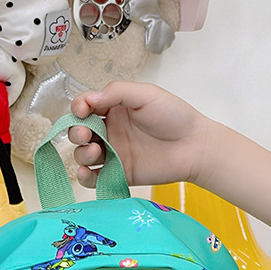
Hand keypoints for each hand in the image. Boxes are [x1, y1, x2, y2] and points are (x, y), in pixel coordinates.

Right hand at [68, 81, 210, 188]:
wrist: (194, 147)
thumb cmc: (175, 116)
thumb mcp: (145, 94)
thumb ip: (116, 92)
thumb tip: (90, 99)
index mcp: (115, 108)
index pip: (85, 107)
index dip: (78, 108)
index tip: (82, 110)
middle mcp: (111, 130)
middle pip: (80, 131)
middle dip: (76, 132)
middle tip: (86, 135)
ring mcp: (113, 153)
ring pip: (83, 154)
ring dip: (81, 153)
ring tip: (96, 152)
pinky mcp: (118, 173)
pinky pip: (94, 177)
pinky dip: (84, 176)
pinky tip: (87, 171)